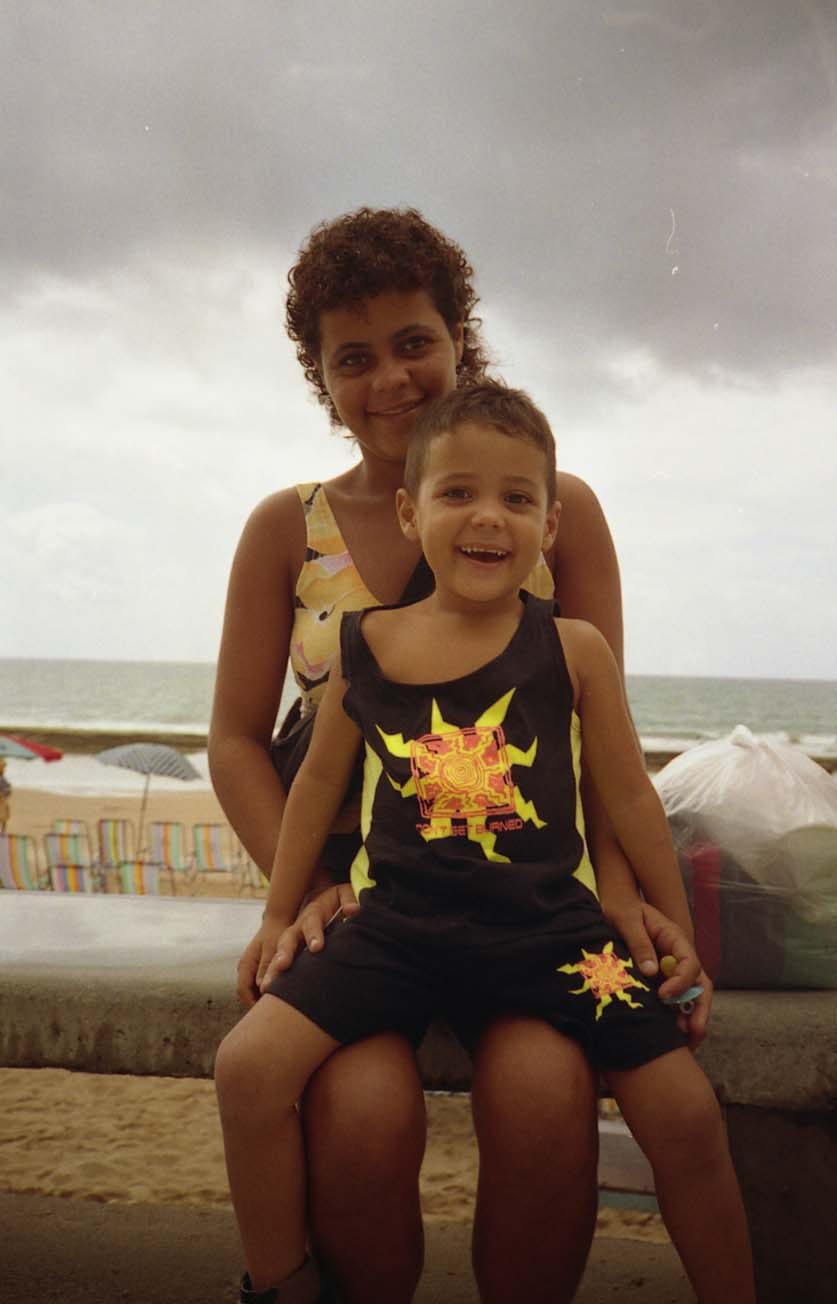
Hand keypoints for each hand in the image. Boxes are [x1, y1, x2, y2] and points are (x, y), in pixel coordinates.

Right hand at [236, 918, 286, 1007]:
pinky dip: (266, 992)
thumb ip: (266, 967)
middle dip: (256, 1005)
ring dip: (261, 999)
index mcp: (245, 965)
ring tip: (277, 1008)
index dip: (252, 1005)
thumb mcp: (272, 950)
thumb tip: (261, 988)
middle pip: (246, 994)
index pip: (243, 992)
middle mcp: (245, 968)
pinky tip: (279, 996)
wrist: (278, 919)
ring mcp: (250, 968)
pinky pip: (258, 985)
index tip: (266, 1014)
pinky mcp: (258, 968)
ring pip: (252, 990)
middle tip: (272, 1015)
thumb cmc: (276, 933)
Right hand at [258, 882, 358, 992]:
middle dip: (285, 953)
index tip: (317, 947)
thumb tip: (353, 909)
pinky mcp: (290, 954)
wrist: (321, 901)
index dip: (314, 934)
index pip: (312, 923)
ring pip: (279, 955)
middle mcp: (298, 928)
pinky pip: (279, 966)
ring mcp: (292, 941)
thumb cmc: (336, 901)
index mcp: (312, 914)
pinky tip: (268, 993)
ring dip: (273, 969)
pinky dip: (273, 978)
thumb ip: (348, 899)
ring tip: (268, 986)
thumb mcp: (343, 894)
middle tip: (282, 965)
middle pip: (288, 939)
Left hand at [601, 898, 712, 1045]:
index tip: (663, 995)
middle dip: (699, 1010)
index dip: (681, 982)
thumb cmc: (622, 908)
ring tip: (683, 1042)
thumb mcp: (626, 920)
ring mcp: (671, 969)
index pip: (689, 963)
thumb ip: (639, 943)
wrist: (615, 906)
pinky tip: (668, 1034)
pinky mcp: (660, 979)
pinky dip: (674, 1017)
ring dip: (689, 1018)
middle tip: (693, 1033)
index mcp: (674, 939)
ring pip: (690, 996)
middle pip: (698, 985)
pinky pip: (673, 1000)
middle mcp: (678, 956)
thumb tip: (651, 972)